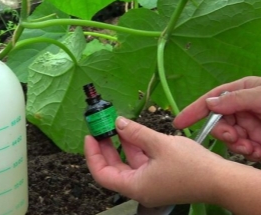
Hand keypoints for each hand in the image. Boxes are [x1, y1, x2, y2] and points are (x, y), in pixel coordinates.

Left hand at [84, 117, 223, 206]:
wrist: (220, 179)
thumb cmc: (191, 165)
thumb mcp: (160, 144)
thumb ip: (136, 132)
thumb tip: (118, 123)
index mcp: (135, 186)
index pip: (102, 174)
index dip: (93, 155)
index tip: (90, 137)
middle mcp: (140, 188)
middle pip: (114, 168)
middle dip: (106, 148)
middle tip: (101, 128)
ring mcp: (150, 183)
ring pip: (128, 163)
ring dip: (122, 145)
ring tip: (116, 126)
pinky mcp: (159, 177)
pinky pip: (141, 162)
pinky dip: (136, 148)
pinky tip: (134, 133)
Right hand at [174, 76, 260, 160]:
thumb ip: (235, 98)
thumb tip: (209, 103)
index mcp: (241, 93)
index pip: (211, 101)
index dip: (193, 111)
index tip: (178, 123)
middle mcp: (242, 110)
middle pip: (218, 122)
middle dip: (221, 132)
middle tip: (232, 137)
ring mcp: (249, 127)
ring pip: (228, 138)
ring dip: (235, 144)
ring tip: (249, 147)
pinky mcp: (256, 142)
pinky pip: (242, 150)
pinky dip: (247, 152)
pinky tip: (257, 151)